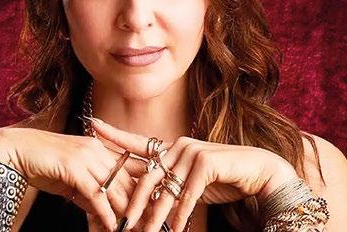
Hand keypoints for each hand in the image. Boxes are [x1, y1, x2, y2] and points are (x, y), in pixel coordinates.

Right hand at [0, 127, 143, 231]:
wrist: (18, 150)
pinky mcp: (74, 166)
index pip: (126, 169)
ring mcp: (86, 156)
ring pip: (113, 186)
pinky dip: (105, 211)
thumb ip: (89, 192)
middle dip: (137, 203)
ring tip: (131, 228)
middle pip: (125, 178)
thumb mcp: (72, 179)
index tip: (147, 209)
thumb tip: (103, 212)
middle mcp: (97, 149)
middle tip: (145, 224)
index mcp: (99, 147)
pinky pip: (95, 192)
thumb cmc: (44, 164)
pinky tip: (110, 225)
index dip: (139, 189)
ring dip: (124, 210)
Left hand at [91, 118, 298, 231]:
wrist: (254, 171)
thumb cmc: (219, 177)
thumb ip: (168, 185)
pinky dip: (181, 213)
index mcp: (170, 148)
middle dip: (132, 202)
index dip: (114, 134)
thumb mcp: (188, 182)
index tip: (92, 125)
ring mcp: (191, 151)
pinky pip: (187, 193)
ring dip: (156, 215)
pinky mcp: (206, 162)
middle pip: (146, 175)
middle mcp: (177, 146)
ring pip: (165, 188)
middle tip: (122, 224)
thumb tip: (145, 202)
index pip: (137, 142)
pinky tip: (176, 229)